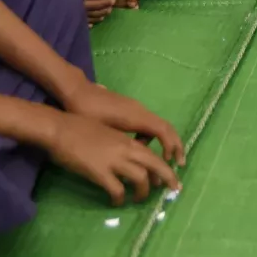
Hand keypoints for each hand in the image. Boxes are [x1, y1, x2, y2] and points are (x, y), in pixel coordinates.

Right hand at [46, 110, 180, 204]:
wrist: (60, 128)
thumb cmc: (79, 128)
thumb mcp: (107, 133)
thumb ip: (119, 143)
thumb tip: (126, 154)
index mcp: (127, 140)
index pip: (153, 154)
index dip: (164, 168)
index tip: (170, 179)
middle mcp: (126, 149)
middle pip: (156, 165)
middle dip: (168, 179)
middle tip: (174, 190)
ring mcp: (114, 160)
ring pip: (140, 179)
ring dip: (142, 193)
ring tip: (138, 200)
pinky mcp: (100, 172)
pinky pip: (117, 190)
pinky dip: (120, 199)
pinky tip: (116, 203)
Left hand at [64, 83, 185, 166]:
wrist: (76, 91)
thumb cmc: (86, 112)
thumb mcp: (102, 130)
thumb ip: (120, 143)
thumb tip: (135, 158)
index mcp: (135, 117)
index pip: (162, 130)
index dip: (171, 146)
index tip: (172, 163)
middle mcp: (140, 111)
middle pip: (165, 127)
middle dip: (175, 145)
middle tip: (179, 164)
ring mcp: (136, 109)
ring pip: (157, 126)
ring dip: (163, 142)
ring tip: (161, 161)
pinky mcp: (130, 110)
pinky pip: (148, 124)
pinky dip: (151, 137)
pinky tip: (141, 148)